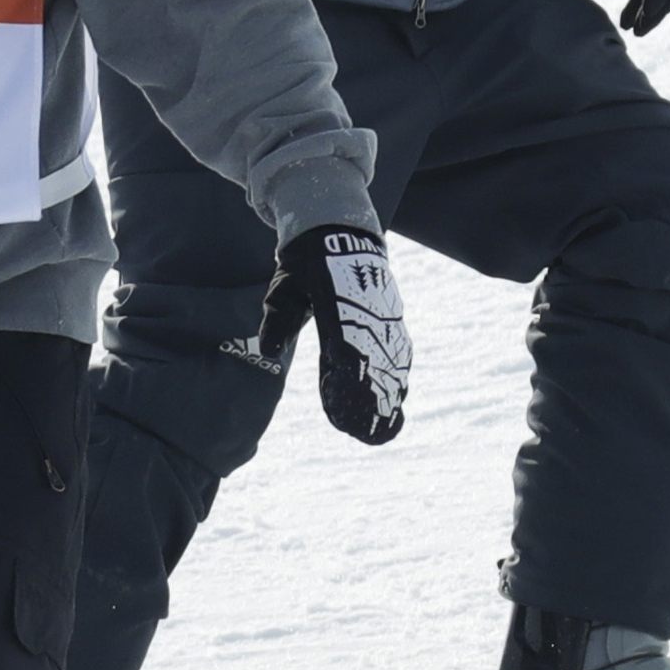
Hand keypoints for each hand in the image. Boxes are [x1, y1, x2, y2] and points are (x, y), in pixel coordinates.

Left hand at [258, 222, 411, 444]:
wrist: (341, 235)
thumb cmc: (307, 266)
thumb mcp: (285, 287)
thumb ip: (277, 318)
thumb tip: (269, 350)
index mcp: (340, 306)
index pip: (346, 350)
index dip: (344, 382)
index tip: (337, 406)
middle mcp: (369, 315)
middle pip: (376, 365)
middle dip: (370, 402)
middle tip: (360, 434)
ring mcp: (386, 320)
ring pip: (393, 365)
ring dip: (387, 399)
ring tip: (381, 431)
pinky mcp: (393, 324)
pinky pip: (400, 358)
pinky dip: (397, 384)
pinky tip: (395, 409)